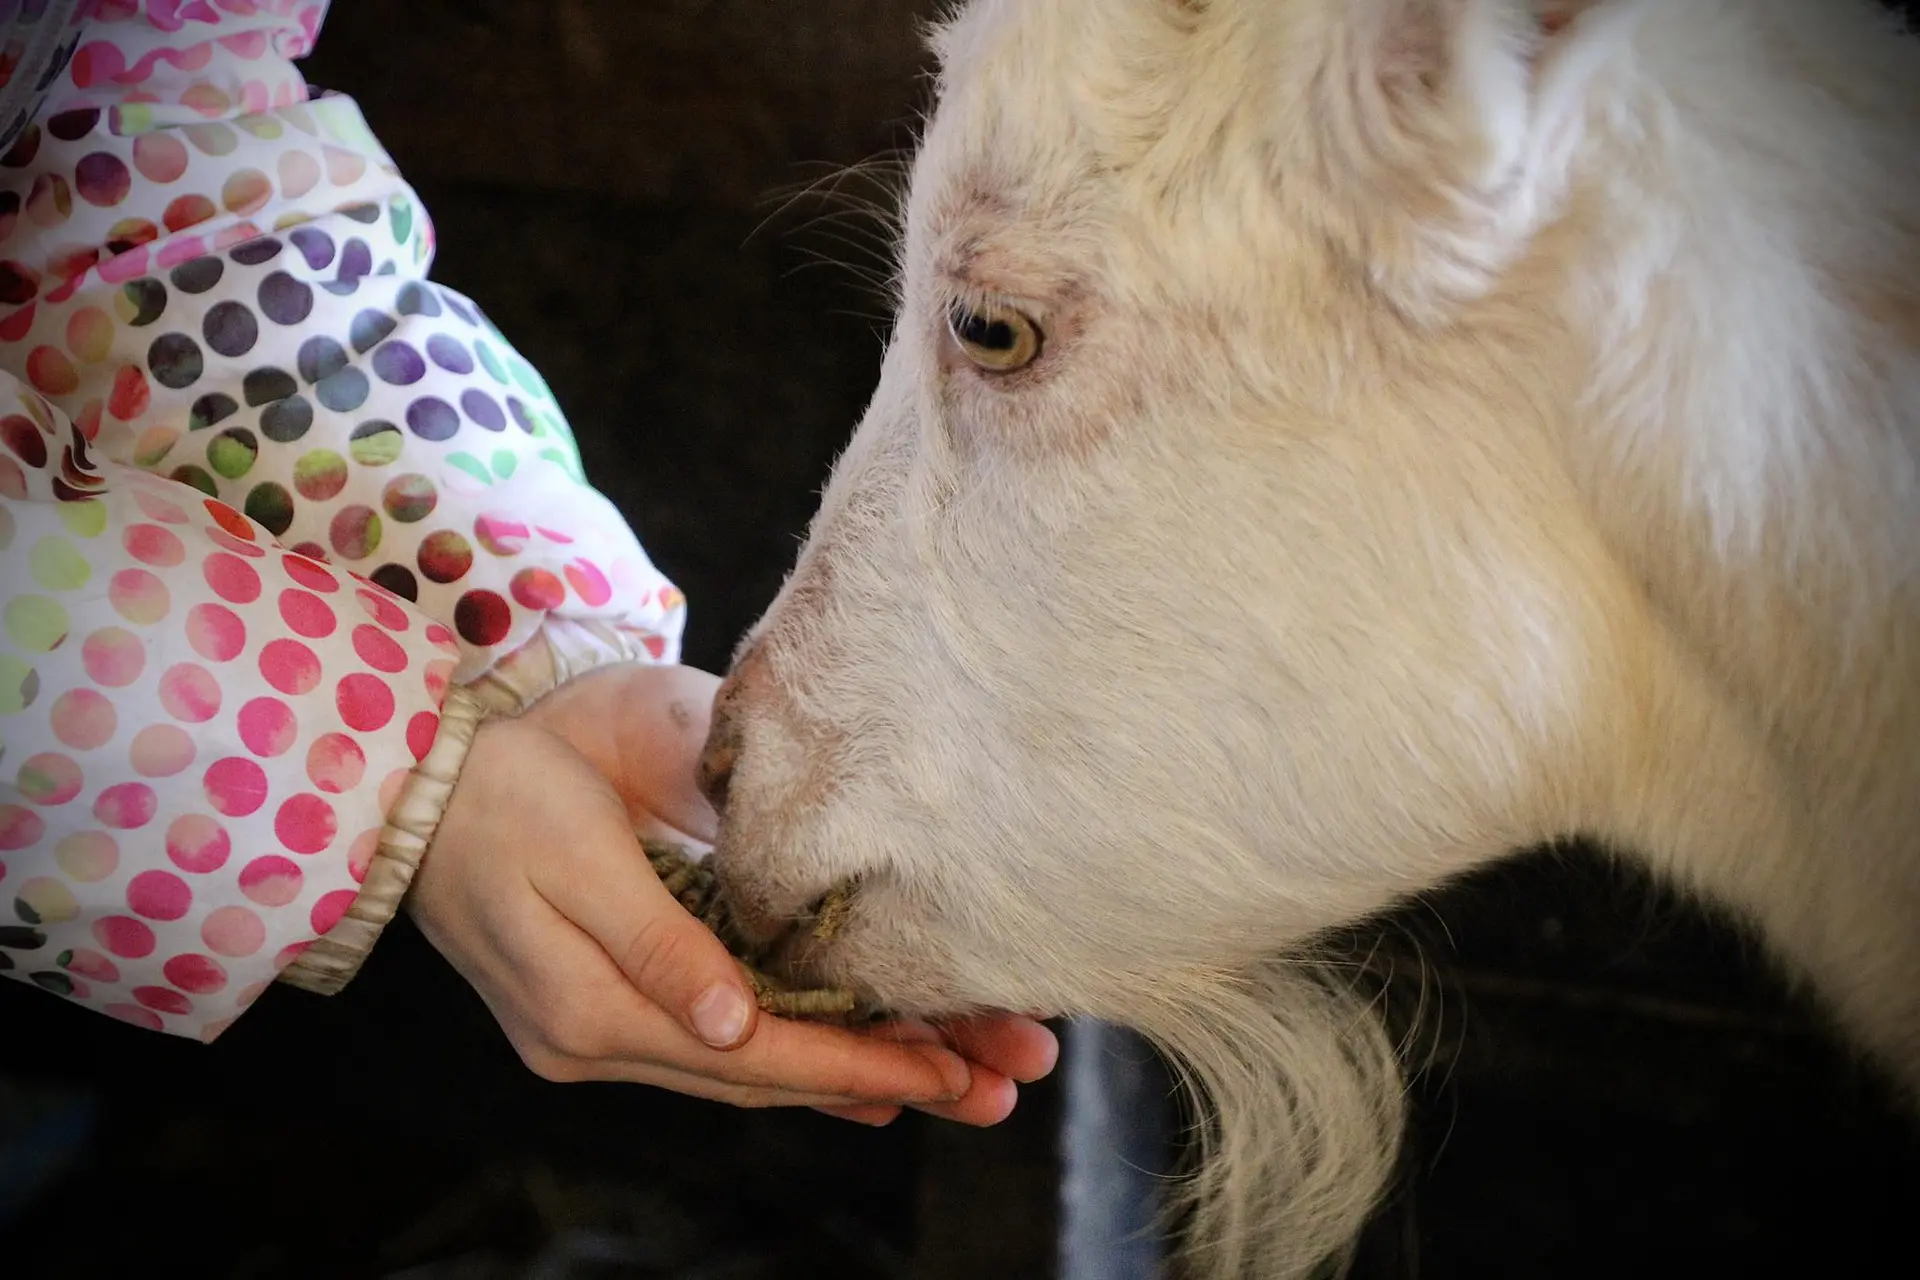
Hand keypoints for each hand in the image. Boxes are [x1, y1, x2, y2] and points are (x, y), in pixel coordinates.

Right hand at [408, 662, 1056, 1123]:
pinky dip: (792, 1057)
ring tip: (954, 1083)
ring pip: (747, 1068)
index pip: (752, 1054)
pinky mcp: (605, 1005)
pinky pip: (717, 1045)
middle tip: (992, 1089)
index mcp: (591, 1009)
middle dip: (881, 1079)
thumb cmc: (499, 793)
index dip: (855, 1063)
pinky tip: (854, 1076)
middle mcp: (597, 1040)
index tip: (952, 1069)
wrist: (407, 791)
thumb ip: (657, 941)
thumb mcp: (578, 853)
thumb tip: (735, 1022)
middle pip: (763, 1076)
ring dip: (849, 1076)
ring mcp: (598, 1032)